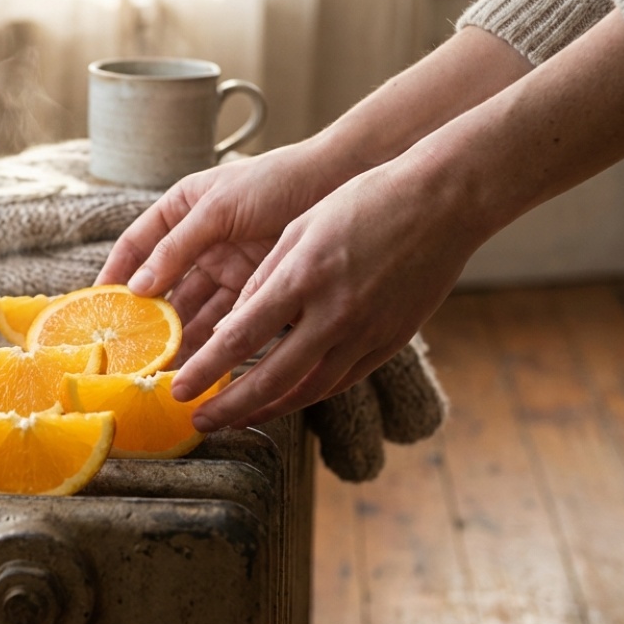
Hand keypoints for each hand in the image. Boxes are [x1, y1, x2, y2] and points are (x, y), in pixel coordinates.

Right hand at [96, 141, 340, 361]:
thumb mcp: (218, 207)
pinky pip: (225, 320)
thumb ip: (177, 246)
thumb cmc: (275, 181)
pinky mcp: (253, 288)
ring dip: (176, 338)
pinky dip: (211, 342)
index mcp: (180, 211)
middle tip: (128, 351)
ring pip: (192, 310)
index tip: (95, 306)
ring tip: (160, 368)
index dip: (114, 275)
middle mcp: (197, 243)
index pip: (135, 246)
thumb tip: (136, 288)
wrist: (339, 183)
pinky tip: (199, 363)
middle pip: (162, 288)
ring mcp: (225, 267)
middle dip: (145, 320)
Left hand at [171, 149, 478, 430]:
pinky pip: (340, 381)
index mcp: (304, 277)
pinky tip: (283, 400)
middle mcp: (335, 313)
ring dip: (266, 411)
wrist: (444, 202)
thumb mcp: (301, 228)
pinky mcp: (390, 341)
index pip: (241, 337)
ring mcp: (367, 332)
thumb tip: (231, 328)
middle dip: (229, 408)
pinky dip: (306, 396)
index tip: (179, 388)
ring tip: (235, 419)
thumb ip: (264, 279)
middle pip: (271, 379)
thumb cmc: (365, 202)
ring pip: (307, 391)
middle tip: (199, 421)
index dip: (206, 368)